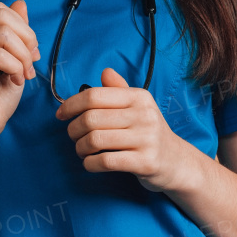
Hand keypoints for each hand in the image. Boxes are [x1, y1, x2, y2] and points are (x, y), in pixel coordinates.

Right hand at [0, 0, 40, 155]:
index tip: (31, 54)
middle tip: (30, 65)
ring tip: (23, 76)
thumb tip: (20, 3)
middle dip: (26, 40)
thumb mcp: (15, 59)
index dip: (24, 29)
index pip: (1, 10)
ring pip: (3, 36)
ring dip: (23, 57)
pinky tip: (14, 82)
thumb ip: (17, 32)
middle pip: (2, 17)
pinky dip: (15, 68)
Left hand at [55, 67, 192, 192]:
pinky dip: (90, 164)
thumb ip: (120, 90)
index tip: (60, 115)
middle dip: (73, 130)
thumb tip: (105, 72)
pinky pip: (105, 161)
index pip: (94, 96)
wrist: (176, 162)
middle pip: (91, 119)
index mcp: (139, 97)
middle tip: (73, 137)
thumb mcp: (138, 107)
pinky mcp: (145, 162)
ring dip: (80, 148)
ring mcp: (146, 139)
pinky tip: (90, 163)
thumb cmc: (148, 133)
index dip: (71, 105)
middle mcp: (144, 115)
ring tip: (82, 151)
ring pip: (95, 140)